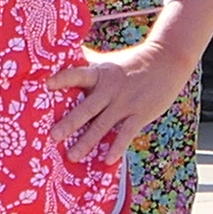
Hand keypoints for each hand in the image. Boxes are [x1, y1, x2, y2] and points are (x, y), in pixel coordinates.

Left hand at [60, 34, 196, 165]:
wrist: (167, 61)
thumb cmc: (130, 63)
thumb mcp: (107, 61)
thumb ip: (86, 62)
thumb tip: (59, 53)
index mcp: (99, 74)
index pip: (77, 75)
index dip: (62, 79)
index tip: (45, 84)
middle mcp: (109, 89)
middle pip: (86, 108)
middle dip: (69, 123)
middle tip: (53, 136)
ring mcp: (125, 103)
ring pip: (102, 125)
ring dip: (86, 142)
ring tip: (71, 156)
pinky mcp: (140, 114)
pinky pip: (125, 133)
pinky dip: (117, 147)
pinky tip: (107, 160)